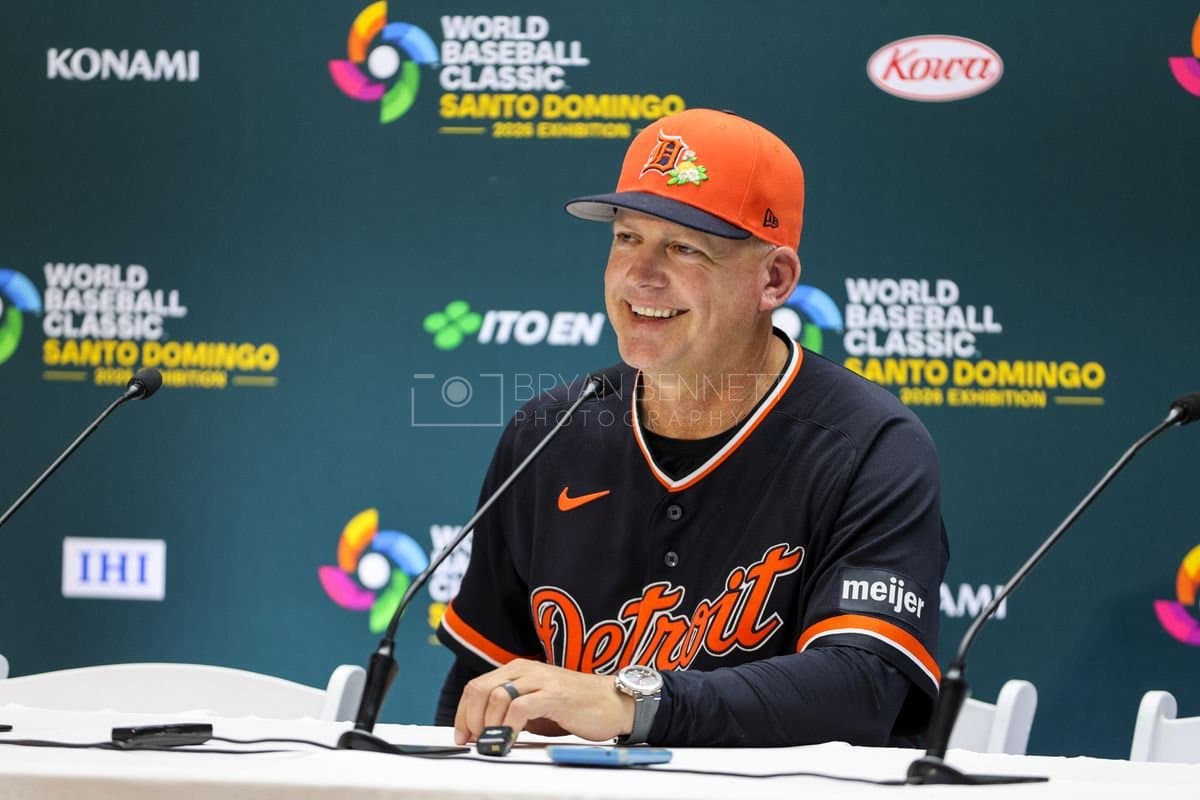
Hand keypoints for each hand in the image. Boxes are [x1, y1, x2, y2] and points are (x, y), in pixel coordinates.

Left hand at [453, 659, 634, 744]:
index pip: (477, 686)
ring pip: (496, 697)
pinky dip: (508, 728)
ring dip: (488, 725)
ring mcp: (540, 681)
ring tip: (492, 743)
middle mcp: (526, 670)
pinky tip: (510, 741)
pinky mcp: (553, 695)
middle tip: (474, 741)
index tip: (462, 735)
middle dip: (470, 718)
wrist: (614, 703)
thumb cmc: (578, 707)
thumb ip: (513, 711)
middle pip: (480, 689)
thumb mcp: (538, 706)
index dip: (463, 712)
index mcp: (519, 670)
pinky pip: (520, 708)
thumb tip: (485, 731)